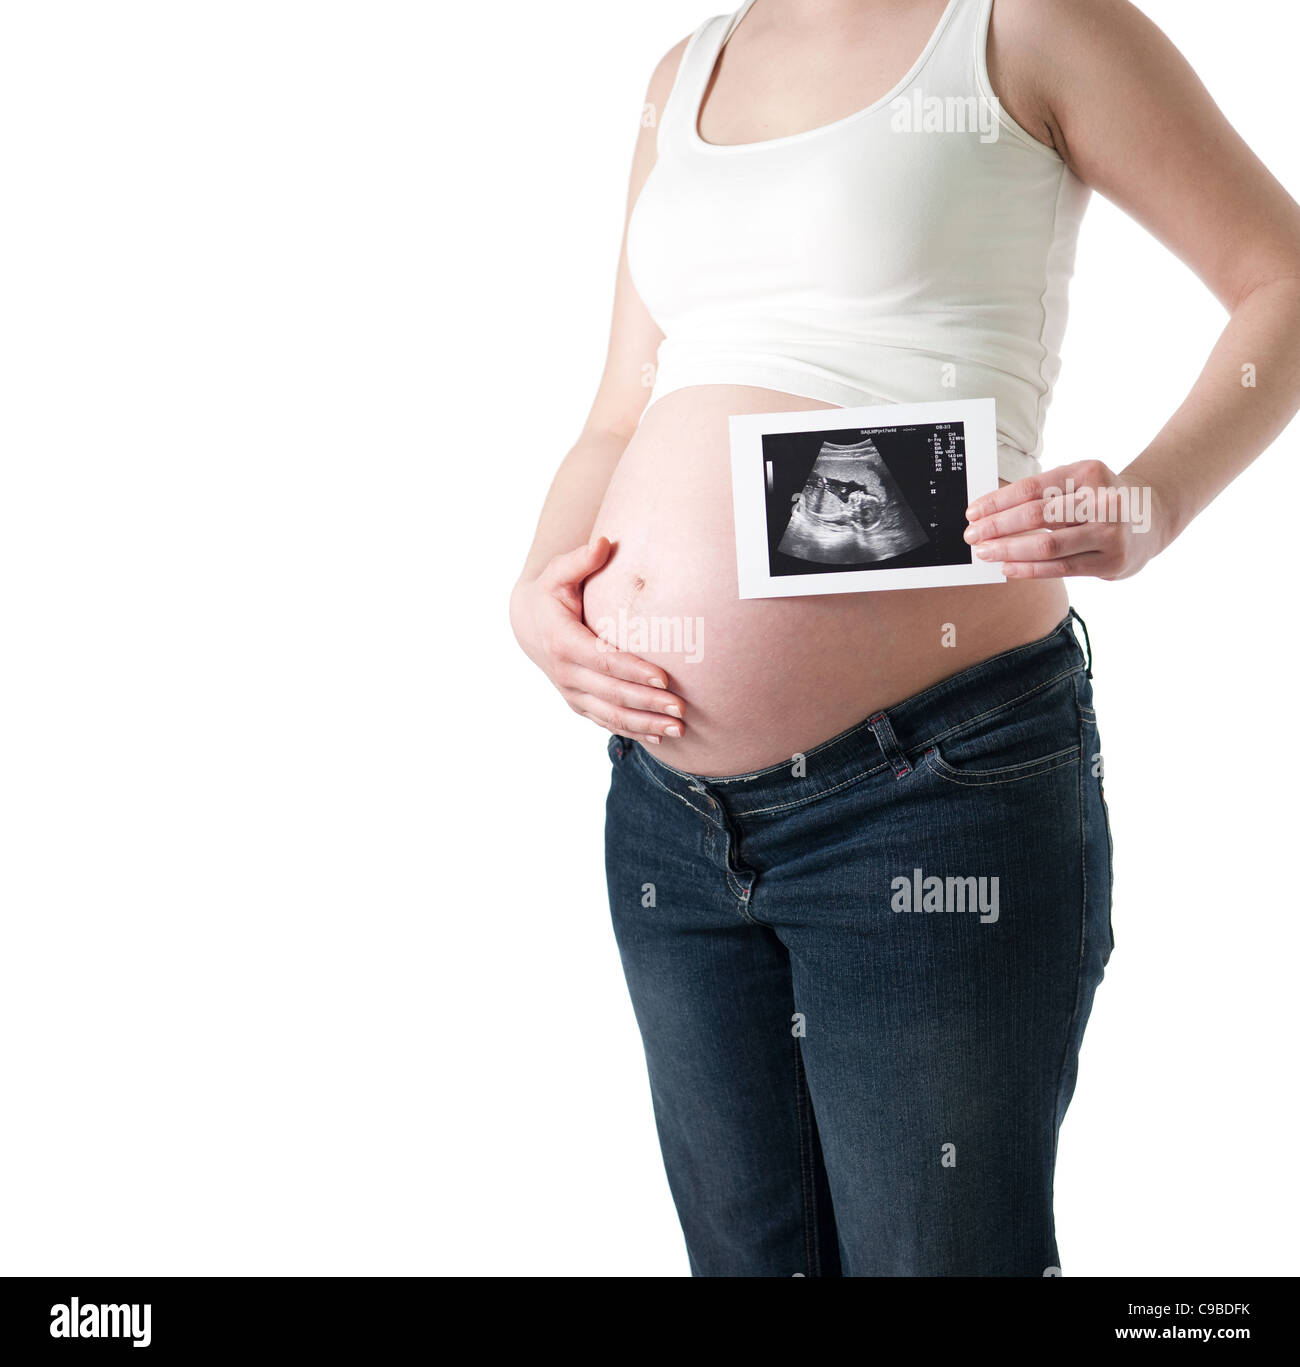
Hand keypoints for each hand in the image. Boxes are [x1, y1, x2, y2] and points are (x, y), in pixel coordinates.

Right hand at [510, 537, 685, 745]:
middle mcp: (565, 673)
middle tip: (682, 708)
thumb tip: (604, 543)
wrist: (527, 623)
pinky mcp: (578, 704)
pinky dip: (633, 731)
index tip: (664, 678)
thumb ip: (580, 559)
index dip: (633, 671)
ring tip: (679, 728)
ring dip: (646, 724)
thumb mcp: (558, 573)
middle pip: (612, 693)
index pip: (603, 661)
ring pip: (611, 715)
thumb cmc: (551, 594)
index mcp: (563, 641)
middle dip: (648, 702)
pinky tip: (660, 737)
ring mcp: (571, 693)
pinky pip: (606, 722)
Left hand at [964, 460, 1166, 580]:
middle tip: (972, 536)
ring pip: (1048, 545)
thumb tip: (991, 513)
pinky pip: (1061, 568)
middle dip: (998, 526)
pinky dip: (1029, 569)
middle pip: (1037, 514)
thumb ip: (1042, 494)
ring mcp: (1109, 533)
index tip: (973, 513)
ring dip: (1009, 550)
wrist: (1152, 517)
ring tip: (985, 552)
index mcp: (1088, 473)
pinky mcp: (1111, 561)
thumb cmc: (1099, 500)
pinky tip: (1007, 567)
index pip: (1032, 488)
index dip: (998, 502)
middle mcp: (1102, 501)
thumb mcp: (1077, 483)